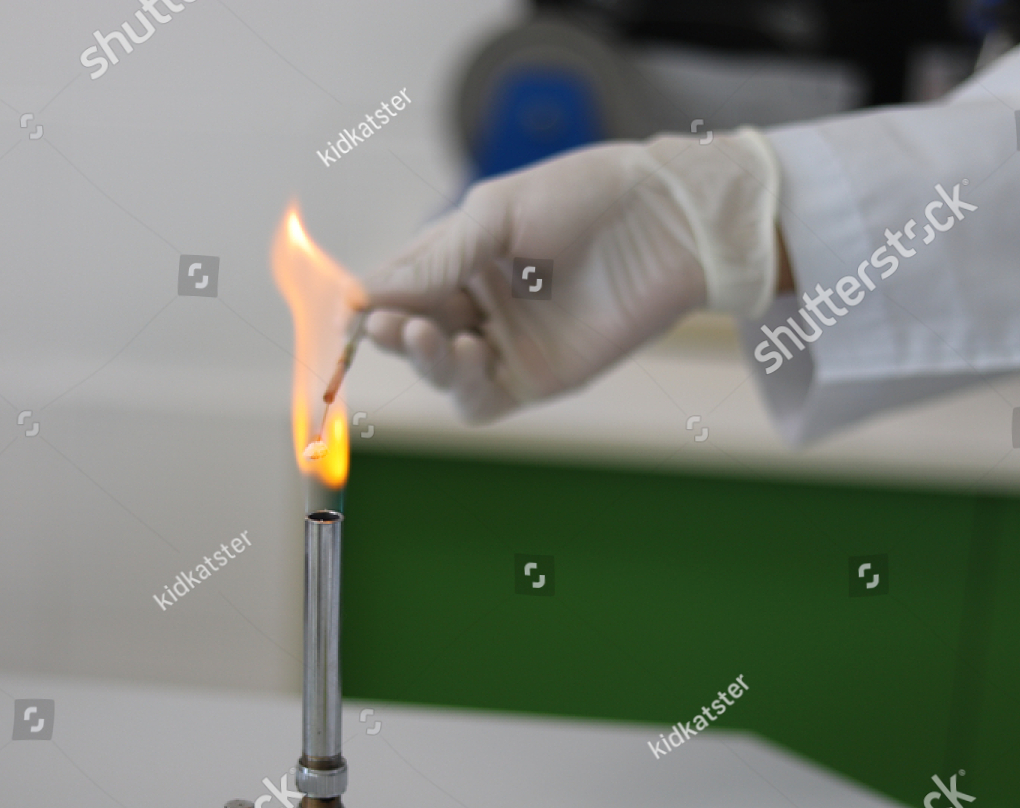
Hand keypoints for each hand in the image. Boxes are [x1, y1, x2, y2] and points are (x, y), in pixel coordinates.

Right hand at [362, 129, 781, 422]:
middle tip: (384, 324)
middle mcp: (479, 304)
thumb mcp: (496, 215)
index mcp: (463, 257)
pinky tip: (468, 353)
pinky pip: (481, 398)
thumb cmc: (587, 198)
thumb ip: (435, 260)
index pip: (398, 287)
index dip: (372, 300)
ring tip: (420, 334)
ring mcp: (507, 344)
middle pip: (411, 334)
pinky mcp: (537, 377)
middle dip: (390, 332)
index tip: (352, 304)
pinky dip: (463, 384)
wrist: (667, 222)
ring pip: (442, 371)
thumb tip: (361, 295)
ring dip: (422, 358)